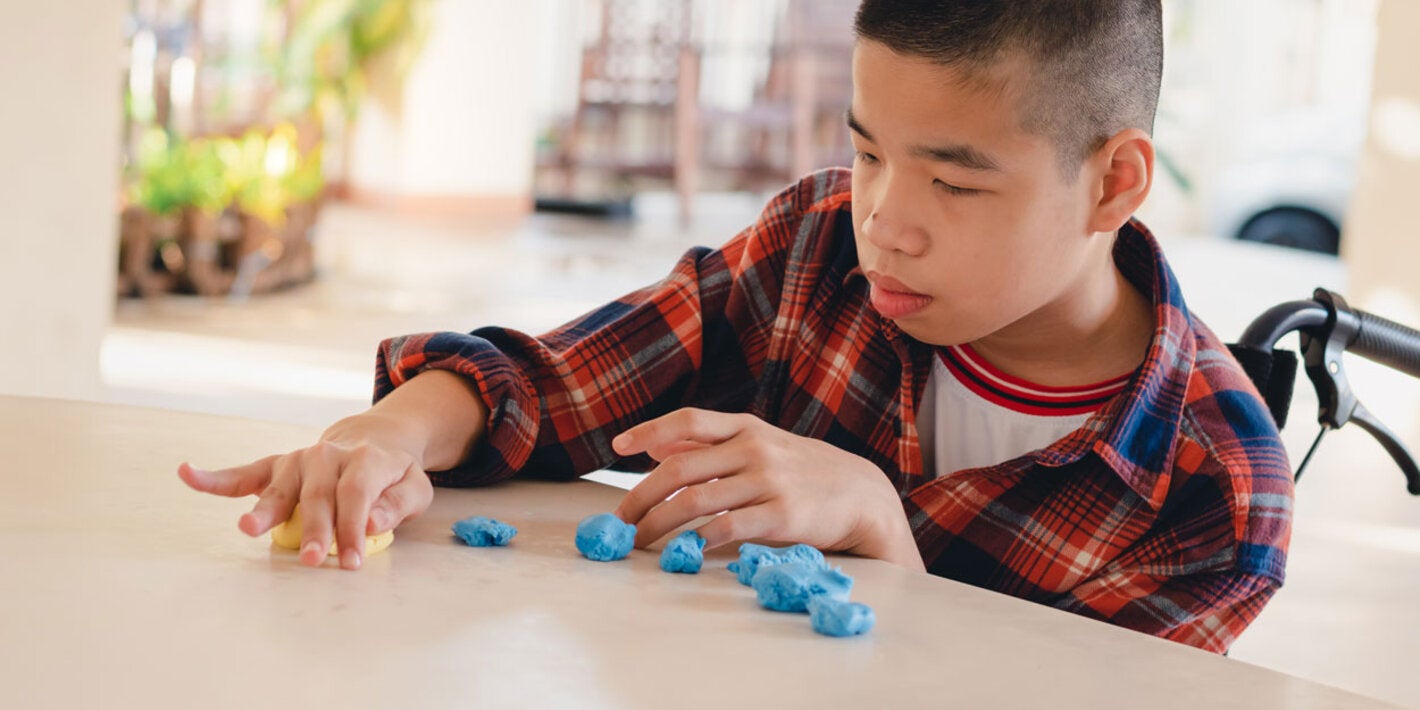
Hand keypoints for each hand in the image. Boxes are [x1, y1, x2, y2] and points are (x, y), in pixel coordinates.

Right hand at [178, 412, 433, 569]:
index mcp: (365, 459)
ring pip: (279, 488)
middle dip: (314, 530)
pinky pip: (243, 475)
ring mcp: (297, 461)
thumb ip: (398, 504)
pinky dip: (215, 478)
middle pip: (317, 496)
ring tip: (248, 528)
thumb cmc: (392, 476)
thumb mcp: (414, 487)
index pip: (355, 496)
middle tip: (313, 561)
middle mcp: (327, 455)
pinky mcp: (276, 468)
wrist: (373, 443)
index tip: (350, 561)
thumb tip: (372, 523)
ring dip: (264, 510)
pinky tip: (188, 474)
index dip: (351, 529)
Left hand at [610, 408, 923, 569]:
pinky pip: (728, 527)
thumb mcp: (759, 444)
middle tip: (620, 521)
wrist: (862, 495)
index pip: (688, 420)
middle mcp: (754, 448)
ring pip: (695, 501)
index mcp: (745, 427)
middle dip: (641, 496)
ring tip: (639, 543)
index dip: (649, 429)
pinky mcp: (783, 515)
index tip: (618, 446)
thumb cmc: (801, 471)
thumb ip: (708, 444)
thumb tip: (654, 445)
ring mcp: (769, 481)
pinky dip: (699, 539)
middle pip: (680, 469)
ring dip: (658, 525)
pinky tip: (683, 549)